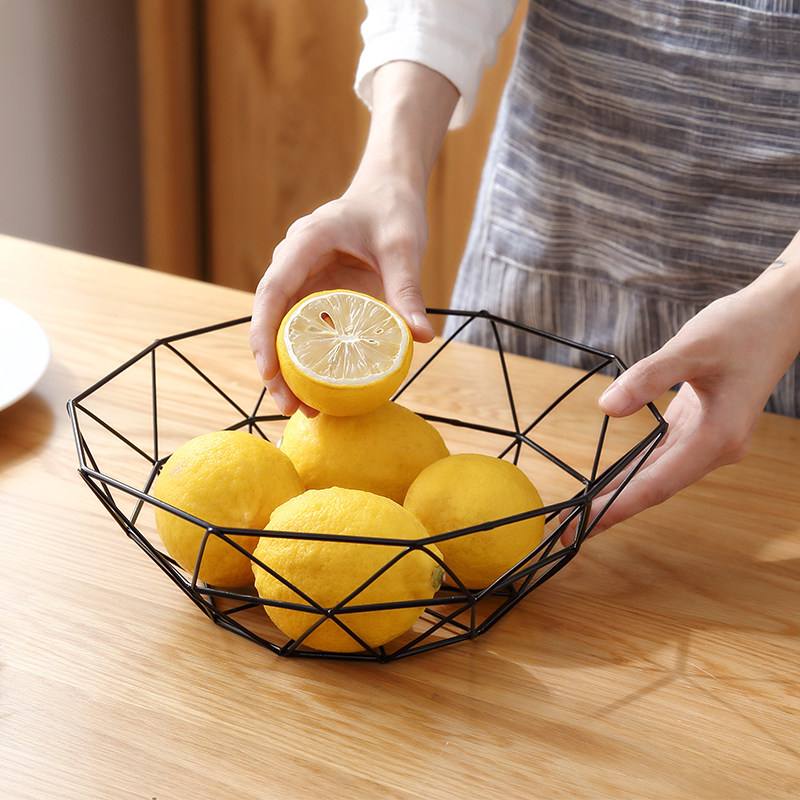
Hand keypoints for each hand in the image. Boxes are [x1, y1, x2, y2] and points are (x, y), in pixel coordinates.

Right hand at [249, 179, 433, 415]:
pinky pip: (307, 328)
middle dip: (273, 366)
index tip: (269, 373)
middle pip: (271, 319)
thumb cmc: (393, 210)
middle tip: (290, 407)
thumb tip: (423, 337)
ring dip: (289, 369)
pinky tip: (323, 389)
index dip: (264, 335)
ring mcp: (303, 278)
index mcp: (305, 243)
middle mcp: (294, 262)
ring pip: (284, 329)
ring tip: (305, 410)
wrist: (389, 191)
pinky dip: (310, 358)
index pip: (272, 292)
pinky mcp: (317, 292)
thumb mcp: (403, 246)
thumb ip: (408, 289)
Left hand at [563, 275, 799, 540]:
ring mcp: (709, 440)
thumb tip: (607, 408)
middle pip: (655, 487)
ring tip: (581, 515)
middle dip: (612, 510)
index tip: (584, 524)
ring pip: (657, 476)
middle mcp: (715, 447)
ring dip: (621, 495)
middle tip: (568, 532)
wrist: (778, 316)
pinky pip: (661, 458)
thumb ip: (649, 377)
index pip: (658, 482)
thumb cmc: (740, 329)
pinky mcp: (700, 428)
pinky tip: (610, 485)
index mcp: (718, 436)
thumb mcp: (691, 347)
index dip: (618, 506)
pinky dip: (635, 472)